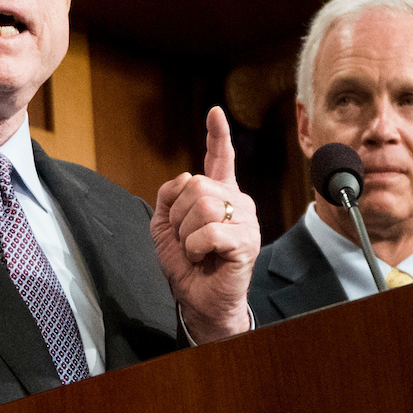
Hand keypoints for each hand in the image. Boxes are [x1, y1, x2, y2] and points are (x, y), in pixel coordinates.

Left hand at [150, 106, 259, 343]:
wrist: (199, 301)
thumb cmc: (187, 266)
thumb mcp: (166, 227)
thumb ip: (169, 197)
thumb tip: (182, 177)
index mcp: (221, 196)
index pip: (220, 159)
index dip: (217, 135)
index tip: (215, 112)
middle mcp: (238, 202)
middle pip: (196, 185)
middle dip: (178, 215)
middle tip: (186, 240)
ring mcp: (246, 221)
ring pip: (202, 206)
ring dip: (186, 233)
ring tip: (195, 250)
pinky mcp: (246, 242)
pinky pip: (209, 231)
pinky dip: (195, 247)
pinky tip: (203, 258)